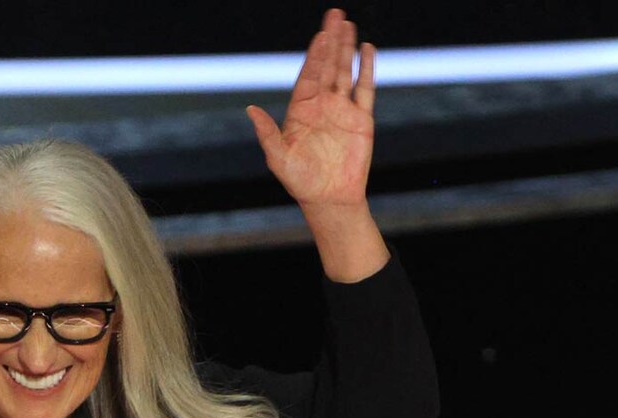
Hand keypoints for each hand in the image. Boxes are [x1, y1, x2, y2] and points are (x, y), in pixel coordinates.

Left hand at [246, 8, 375, 210]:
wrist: (329, 198)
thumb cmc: (300, 181)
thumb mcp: (278, 158)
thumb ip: (267, 133)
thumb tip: (251, 110)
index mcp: (300, 110)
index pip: (308, 76)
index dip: (314, 55)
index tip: (319, 34)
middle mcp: (321, 105)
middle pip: (327, 67)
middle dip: (331, 42)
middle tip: (334, 15)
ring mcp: (342, 110)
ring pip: (345, 72)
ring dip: (347, 49)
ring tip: (348, 25)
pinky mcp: (361, 119)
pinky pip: (365, 89)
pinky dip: (366, 69)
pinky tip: (367, 49)